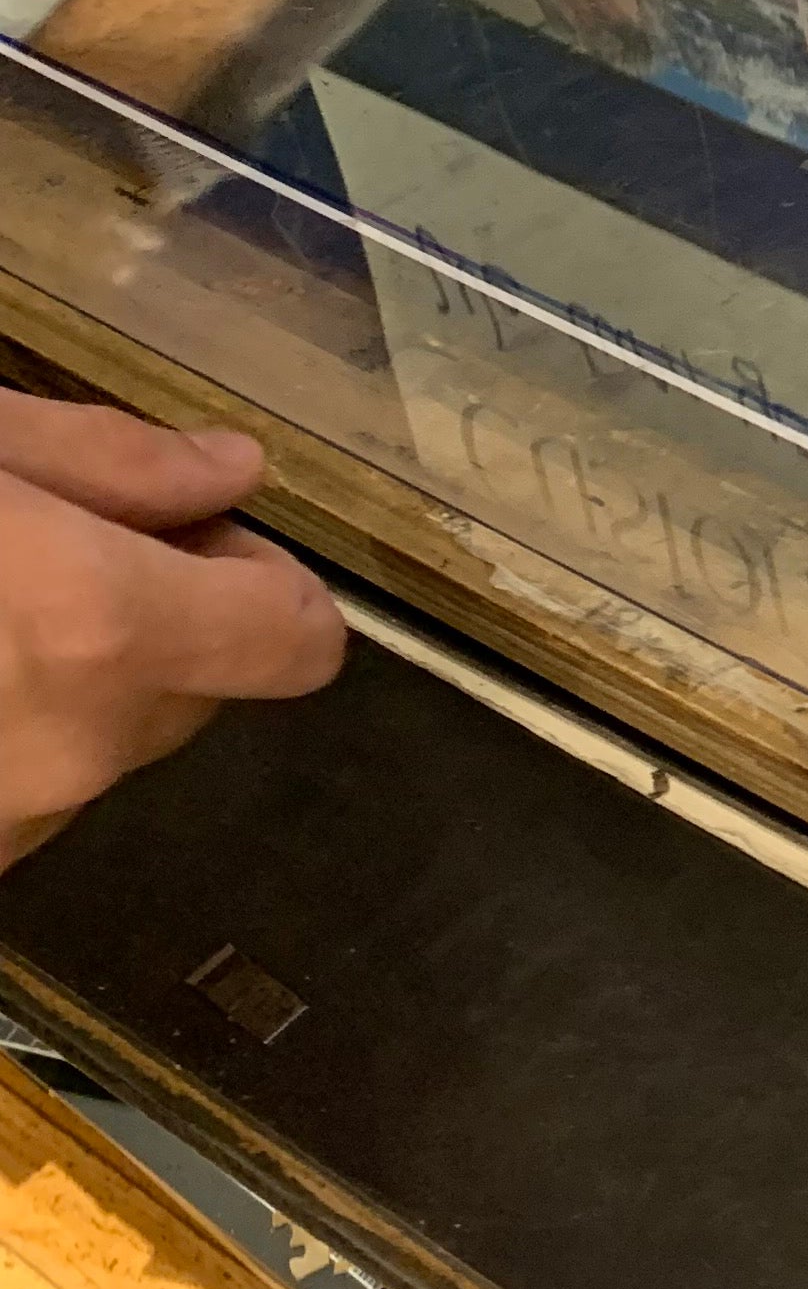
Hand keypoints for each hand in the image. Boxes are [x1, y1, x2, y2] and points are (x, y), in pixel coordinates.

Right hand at [0, 397, 345, 874]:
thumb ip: (100, 459)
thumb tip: (229, 470)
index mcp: (92, 628)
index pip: (297, 639)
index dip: (263, 579)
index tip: (188, 534)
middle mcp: (72, 752)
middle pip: (195, 691)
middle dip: (151, 621)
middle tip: (47, 554)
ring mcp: (8, 829)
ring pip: (98, 745)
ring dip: (62, 682)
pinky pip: (21, 791)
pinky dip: (2, 736)